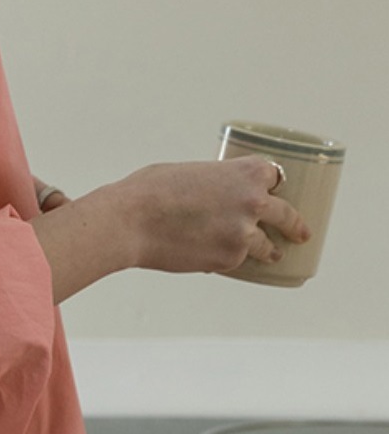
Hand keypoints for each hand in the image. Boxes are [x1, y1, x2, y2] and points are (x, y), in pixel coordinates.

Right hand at [29, 154, 311, 302]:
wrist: (130, 221)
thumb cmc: (150, 190)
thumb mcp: (189, 173)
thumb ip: (214, 184)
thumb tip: (214, 198)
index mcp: (247, 172)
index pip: (275, 176)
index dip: (274, 185)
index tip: (275, 192)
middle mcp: (255, 202)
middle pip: (287, 214)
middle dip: (296, 225)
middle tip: (302, 232)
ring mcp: (244, 234)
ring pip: (266, 245)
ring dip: (271, 251)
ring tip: (273, 255)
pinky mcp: (228, 259)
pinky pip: (236, 261)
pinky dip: (229, 260)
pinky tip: (222, 260)